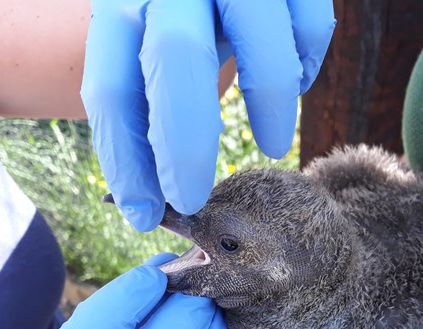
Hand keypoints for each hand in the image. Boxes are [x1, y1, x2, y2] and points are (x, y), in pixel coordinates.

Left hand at [81, 0, 335, 230]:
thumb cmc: (179, 15)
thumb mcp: (145, 41)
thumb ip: (145, 99)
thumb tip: (149, 195)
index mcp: (122, 3)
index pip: (112, 87)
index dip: (125, 160)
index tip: (142, 214)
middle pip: (177, 58)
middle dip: (185, 146)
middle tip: (193, 199)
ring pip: (260, 41)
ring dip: (270, 105)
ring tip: (273, 146)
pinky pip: (309, 22)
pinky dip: (306, 62)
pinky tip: (296, 82)